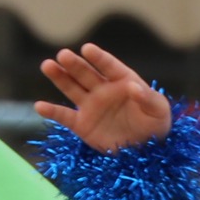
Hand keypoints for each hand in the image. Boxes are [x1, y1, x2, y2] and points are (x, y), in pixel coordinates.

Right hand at [34, 43, 173, 151]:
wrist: (147, 151)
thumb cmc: (155, 124)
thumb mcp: (159, 110)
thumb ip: (148, 98)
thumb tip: (134, 87)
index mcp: (122, 81)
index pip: (109, 66)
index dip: (99, 58)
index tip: (88, 49)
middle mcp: (103, 90)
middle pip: (85, 73)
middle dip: (75, 64)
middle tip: (64, 54)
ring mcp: (91, 106)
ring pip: (71, 88)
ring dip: (59, 77)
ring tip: (48, 65)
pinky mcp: (82, 124)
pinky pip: (64, 117)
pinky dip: (52, 112)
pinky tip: (40, 106)